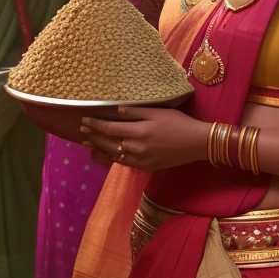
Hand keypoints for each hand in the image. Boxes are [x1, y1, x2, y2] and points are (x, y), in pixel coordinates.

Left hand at [80, 105, 209, 173]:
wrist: (196, 143)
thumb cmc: (178, 123)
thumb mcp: (158, 112)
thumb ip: (136, 111)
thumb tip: (117, 109)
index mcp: (139, 131)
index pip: (110, 128)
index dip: (96, 124)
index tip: (84, 120)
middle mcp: (137, 148)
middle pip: (109, 143)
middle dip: (94, 136)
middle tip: (82, 131)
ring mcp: (141, 160)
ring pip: (114, 156)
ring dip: (100, 149)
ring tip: (89, 144)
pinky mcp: (146, 168)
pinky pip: (124, 164)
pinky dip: (113, 159)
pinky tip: (107, 155)